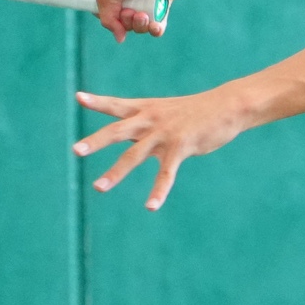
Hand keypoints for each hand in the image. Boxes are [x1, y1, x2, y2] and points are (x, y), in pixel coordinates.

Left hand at [73, 87, 250, 208]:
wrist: (228, 105)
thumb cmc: (198, 111)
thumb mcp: (168, 113)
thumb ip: (148, 127)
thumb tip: (134, 143)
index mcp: (147, 110)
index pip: (117, 105)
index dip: (98, 102)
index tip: (79, 97)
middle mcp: (151, 120)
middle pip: (117, 131)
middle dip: (96, 141)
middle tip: (76, 150)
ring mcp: (165, 134)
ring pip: (134, 156)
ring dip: (115, 173)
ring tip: (98, 187)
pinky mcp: (181, 147)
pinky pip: (166, 174)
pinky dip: (158, 192)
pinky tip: (150, 207)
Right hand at [91, 0, 189, 43]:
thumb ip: (106, 17)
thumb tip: (119, 37)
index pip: (104, 12)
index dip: (108, 18)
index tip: (112, 13)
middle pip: (122, 23)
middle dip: (126, 22)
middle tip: (131, 12)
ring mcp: (145, 1)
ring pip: (140, 27)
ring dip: (141, 26)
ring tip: (144, 16)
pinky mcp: (161, 6)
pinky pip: (157, 27)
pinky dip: (155, 29)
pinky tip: (155, 26)